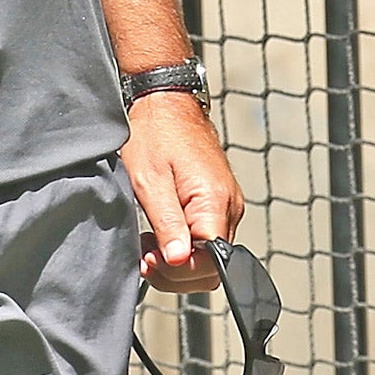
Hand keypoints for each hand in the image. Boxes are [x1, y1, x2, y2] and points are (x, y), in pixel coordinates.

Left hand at [122, 90, 245, 293]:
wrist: (167, 101)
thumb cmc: (154, 135)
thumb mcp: (149, 181)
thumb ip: (167, 223)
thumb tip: (178, 261)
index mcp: (215, 202)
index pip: (210, 263)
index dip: (178, 271)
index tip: (149, 260)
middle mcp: (230, 207)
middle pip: (213, 267)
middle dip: (176, 272)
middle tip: (144, 256)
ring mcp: (227, 205)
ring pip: (209, 257)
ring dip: (178, 262)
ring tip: (148, 244)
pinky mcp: (219, 203)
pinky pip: (207, 240)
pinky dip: (183, 246)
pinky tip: (160, 234)